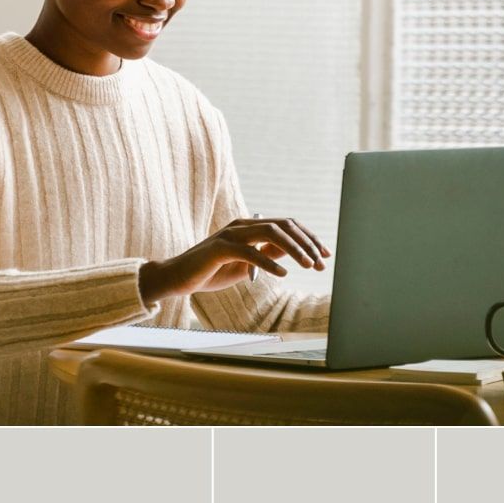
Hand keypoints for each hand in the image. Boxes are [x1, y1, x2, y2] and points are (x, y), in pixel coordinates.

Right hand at [138, 217, 330, 302]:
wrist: (178, 277)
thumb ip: (267, 254)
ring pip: (270, 233)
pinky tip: (283, 273)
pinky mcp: (219, 248)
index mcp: (249, 226)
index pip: (287, 225)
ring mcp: (230, 234)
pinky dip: (268, 262)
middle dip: (306, 243)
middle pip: (283, 225)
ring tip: (308, 264)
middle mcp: (242, 225)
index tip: (325, 254)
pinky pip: (249, 252)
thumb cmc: (212, 271)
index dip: (309, 238)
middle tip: (321, 262)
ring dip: (293, 249)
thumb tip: (293, 252)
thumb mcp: (247, 264)